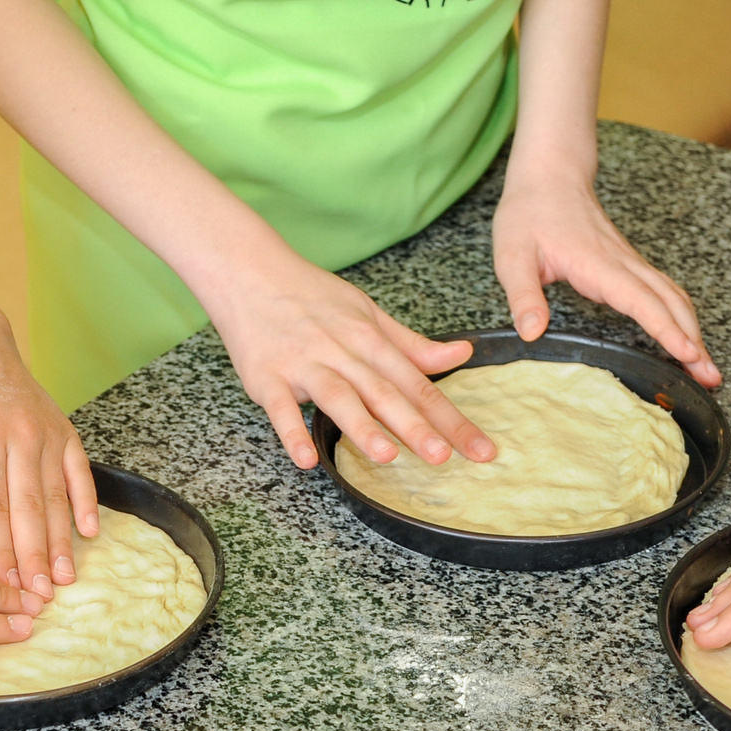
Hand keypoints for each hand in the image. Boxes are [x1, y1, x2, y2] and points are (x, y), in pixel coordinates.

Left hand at [0, 312, 98, 599]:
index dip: (0, 549)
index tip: (5, 585)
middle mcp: (19, 439)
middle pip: (29, 509)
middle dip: (35, 557)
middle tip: (40, 597)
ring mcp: (45, 435)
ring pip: (56, 497)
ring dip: (62, 541)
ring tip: (66, 578)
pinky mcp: (64, 432)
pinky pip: (79, 472)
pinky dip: (86, 503)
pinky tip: (89, 534)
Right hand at [201, 247, 492, 471]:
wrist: (249, 271)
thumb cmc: (310, 296)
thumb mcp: (368, 314)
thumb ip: (411, 344)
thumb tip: (461, 354)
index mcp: (371, 340)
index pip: (419, 385)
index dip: (452, 418)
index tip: (480, 448)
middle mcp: (342, 352)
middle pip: (385, 393)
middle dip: (417, 426)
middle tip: (445, 458)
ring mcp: (304, 364)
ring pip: (339, 397)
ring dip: (362, 427)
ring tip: (387, 456)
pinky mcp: (266, 376)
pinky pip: (280, 408)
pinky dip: (292, 432)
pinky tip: (306, 458)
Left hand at [491, 173, 717, 383]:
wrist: (549, 176)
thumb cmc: (530, 213)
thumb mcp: (512, 255)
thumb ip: (523, 295)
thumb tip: (532, 332)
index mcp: (598, 264)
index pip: (640, 300)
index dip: (665, 328)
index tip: (687, 353)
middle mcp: (623, 263)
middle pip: (670, 302)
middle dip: (694, 340)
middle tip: (710, 377)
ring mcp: (630, 262)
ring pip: (673, 297)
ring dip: (693, 330)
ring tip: (706, 367)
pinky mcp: (629, 264)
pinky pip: (664, 292)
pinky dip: (681, 317)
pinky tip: (686, 338)